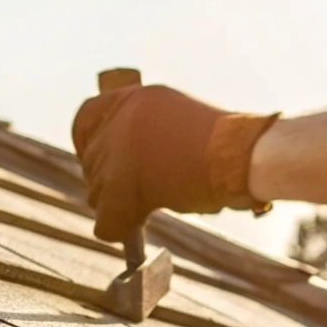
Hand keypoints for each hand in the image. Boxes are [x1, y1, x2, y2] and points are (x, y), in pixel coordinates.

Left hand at [71, 83, 277, 242]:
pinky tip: (145, 219)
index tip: (100, 158)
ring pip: (97, 194)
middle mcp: (118, 122)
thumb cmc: (222, 143)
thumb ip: (144, 132)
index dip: (89, 142)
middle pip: (92, 164)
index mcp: (132, 99)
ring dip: (121, 203)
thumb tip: (122, 159)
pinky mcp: (120, 188)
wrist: (240, 156)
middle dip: (111, 181)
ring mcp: (117, 154)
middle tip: (142, 189)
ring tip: (157, 198)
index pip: (85, 118)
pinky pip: (105, 221)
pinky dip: (122, 228)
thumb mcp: (175, 119)